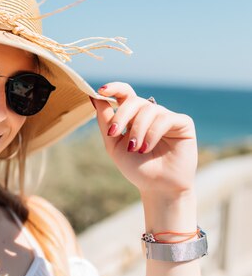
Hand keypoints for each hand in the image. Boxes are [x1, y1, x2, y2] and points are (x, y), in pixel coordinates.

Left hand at [91, 82, 197, 196]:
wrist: (157, 187)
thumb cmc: (136, 167)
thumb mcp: (113, 144)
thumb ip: (105, 120)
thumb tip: (94, 97)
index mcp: (133, 116)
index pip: (125, 93)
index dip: (114, 88)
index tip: (101, 91)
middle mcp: (150, 113)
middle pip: (133, 100)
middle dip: (121, 115)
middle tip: (113, 133)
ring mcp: (167, 116)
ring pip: (148, 109)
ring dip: (137, 130)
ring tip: (135, 148)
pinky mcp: (183, 123)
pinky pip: (165, 118)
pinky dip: (152, 133)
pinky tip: (147, 148)